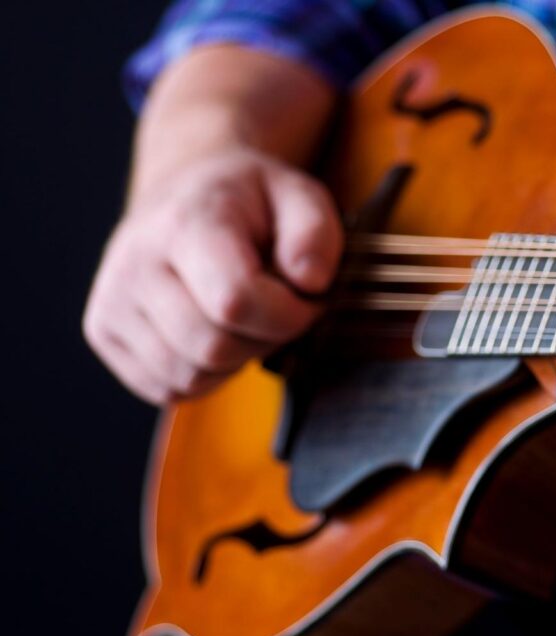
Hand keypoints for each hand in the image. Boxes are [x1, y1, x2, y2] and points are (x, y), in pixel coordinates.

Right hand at [84, 149, 342, 403]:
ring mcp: (112, 300)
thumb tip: (310, 281)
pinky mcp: (104, 332)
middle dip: (265, 339)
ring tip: (246, 316)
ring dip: (237, 359)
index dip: (288, 315)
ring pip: (191, 376)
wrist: (186, 193)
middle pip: (214, 347)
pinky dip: (207, 373)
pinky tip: (215, 330)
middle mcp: (135, 263)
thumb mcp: (299, 196)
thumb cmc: (250, 202)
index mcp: (185, 223)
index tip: (307, 298)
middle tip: (279, 308)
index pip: (235, 302)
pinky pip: (170, 388)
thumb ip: (316, 234)